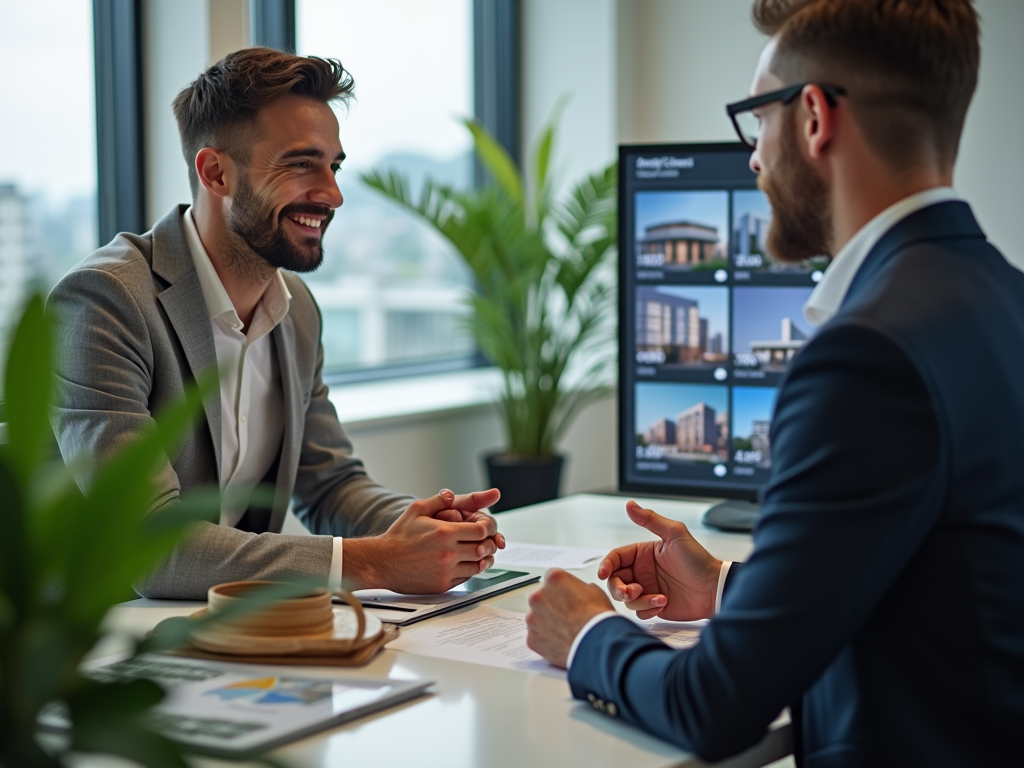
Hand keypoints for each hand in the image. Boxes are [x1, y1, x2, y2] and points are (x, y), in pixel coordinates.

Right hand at [343, 490, 502, 592]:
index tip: (487, 527)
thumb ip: (438, 500)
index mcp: (444, 533)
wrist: (382, 562)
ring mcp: (446, 571)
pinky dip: (470, 570)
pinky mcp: (442, 585)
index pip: (482, 530)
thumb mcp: (416, 510)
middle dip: (489, 543)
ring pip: (478, 566)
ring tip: (480, 552)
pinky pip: (466, 578)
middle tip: (488, 540)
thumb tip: (452, 494)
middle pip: (484, 548)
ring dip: (483, 559)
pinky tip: (466, 563)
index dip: (489, 528)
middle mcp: (448, 553)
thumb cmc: (398, 537)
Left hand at [526, 569, 613, 668]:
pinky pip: (536, 636)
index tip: (566, 596)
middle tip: (567, 615)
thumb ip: (580, 588)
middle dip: (551, 604)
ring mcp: (532, 617)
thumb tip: (580, 592)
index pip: (552, 578)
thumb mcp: (595, 592)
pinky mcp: (531, 637)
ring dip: (547, 622)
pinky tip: (560, 642)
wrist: (595, 644)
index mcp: (554, 579)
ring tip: (565, 631)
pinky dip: (545, 639)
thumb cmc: (597, 618)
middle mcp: (538, 596)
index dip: (561, 588)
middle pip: (541, 597)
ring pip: (536, 617)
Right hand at [600, 500, 721, 620]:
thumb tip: (630, 504)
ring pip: (626, 598)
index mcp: (643, 554)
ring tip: (658, 598)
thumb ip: (651, 519)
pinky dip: (648, 609)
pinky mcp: (654, 606)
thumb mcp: (675, 535)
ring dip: (638, 600)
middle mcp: (642, 571)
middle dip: (619, 588)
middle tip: (632, 591)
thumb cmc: (698, 561)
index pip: (616, 558)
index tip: (604, 573)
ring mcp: (647, 589)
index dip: (607, 565)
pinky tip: (663, 603)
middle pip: (615, 581)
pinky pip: (639, 612)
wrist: (714, 589)